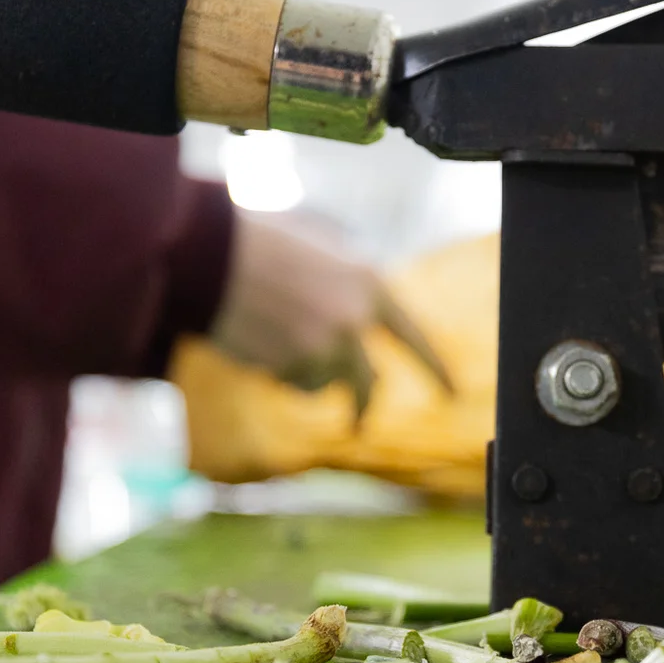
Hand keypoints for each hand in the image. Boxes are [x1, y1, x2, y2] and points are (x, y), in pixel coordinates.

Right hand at [206, 209, 452, 420]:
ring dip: (300, 373)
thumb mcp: (319, 247)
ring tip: (270, 335)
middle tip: (359, 421)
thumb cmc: (258, 241)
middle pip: (369, 382)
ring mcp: (325, 348)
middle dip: (363, 405)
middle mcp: (356, 320)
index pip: (416, 337)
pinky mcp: (293, 369)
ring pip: (322, 385)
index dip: (436, 368)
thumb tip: (361, 317)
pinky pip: (290, 383)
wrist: (209, 255)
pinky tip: (255, 339)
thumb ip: (346, 282)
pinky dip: (275, 371)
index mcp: (369, 284)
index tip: (454, 394)